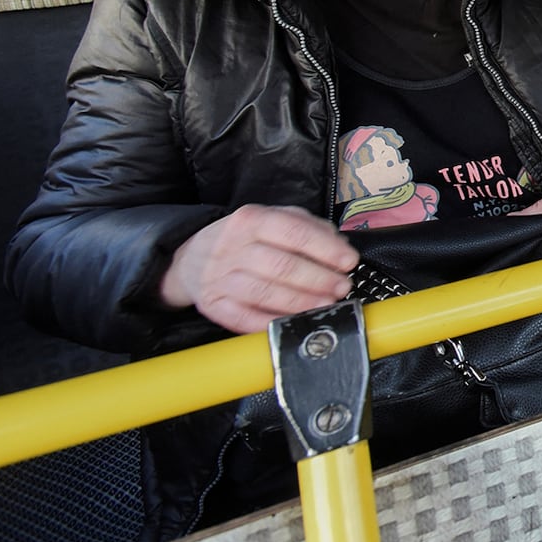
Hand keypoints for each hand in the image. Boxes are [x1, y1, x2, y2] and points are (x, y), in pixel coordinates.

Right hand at [159, 204, 357, 333]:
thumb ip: (308, 228)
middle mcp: (232, 246)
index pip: (293, 232)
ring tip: (325, 304)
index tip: (348, 261)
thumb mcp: (274, 219)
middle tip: (341, 287)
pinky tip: (291, 322)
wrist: (192, 257)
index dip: (326, 249)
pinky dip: (270, 322)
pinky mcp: (212, 303)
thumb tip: (339, 245)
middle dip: (318, 279)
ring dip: (300, 302)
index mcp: (251, 219)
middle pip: (281, 265)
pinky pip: (242, 317)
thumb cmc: (245, 239)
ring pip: (263, 292)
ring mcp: (219, 276)